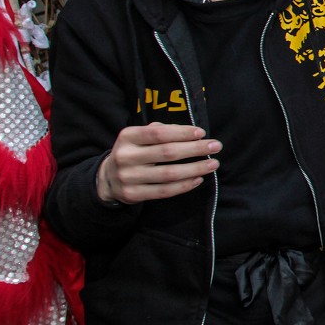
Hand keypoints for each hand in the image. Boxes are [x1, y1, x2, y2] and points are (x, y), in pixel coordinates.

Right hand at [98, 123, 219, 203]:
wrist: (108, 178)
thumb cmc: (134, 151)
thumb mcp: (139, 136)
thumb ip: (160, 130)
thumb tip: (190, 132)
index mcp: (127, 137)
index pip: (158, 133)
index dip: (182, 132)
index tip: (202, 132)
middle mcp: (126, 156)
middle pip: (167, 153)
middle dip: (195, 149)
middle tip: (216, 146)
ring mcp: (128, 177)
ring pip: (168, 174)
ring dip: (195, 169)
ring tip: (213, 164)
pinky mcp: (133, 194)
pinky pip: (164, 191)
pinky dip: (184, 185)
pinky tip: (198, 179)